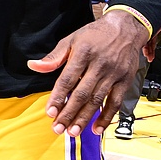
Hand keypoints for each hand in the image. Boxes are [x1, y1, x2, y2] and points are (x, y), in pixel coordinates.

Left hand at [26, 9, 151, 135]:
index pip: (68, 79)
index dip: (58, 97)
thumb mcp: (72, 39)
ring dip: (85, 118)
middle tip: (58, 128)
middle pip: (82, 93)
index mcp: (84, 53)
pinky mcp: (125, 81)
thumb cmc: (95, 35)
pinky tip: (96, 129)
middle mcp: (99, 64)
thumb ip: (54, 57)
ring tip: (73, 132)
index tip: (50, 112)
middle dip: (69, 113)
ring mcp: (113, 74)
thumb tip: (34, 66)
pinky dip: (106, 117)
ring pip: (97, 100)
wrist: (126, 27)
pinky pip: (116, 102)